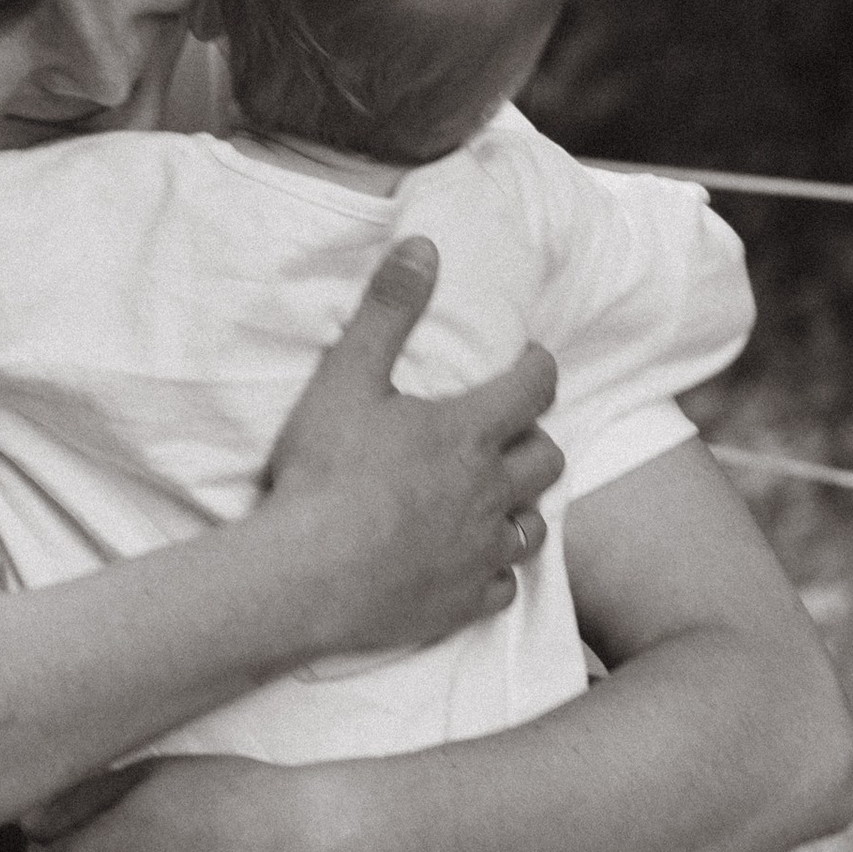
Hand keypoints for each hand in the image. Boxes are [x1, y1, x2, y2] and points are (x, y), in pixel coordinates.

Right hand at [260, 238, 561, 661]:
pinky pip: (505, 586)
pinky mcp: (463, 602)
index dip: (538, 367)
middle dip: (535, 438)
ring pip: (533, 526)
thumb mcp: (347, 377)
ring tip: (497, 498)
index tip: (528, 360)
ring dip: (522, 506)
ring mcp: (480, 552)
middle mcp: (489, 492)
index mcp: (468, 433)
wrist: (305, 575)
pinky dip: (495, 571)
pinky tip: (474, 564)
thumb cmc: (323, 473)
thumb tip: (424, 248)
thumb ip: (388, 310)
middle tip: (509, 431)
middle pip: (547, 458)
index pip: (533, 387)